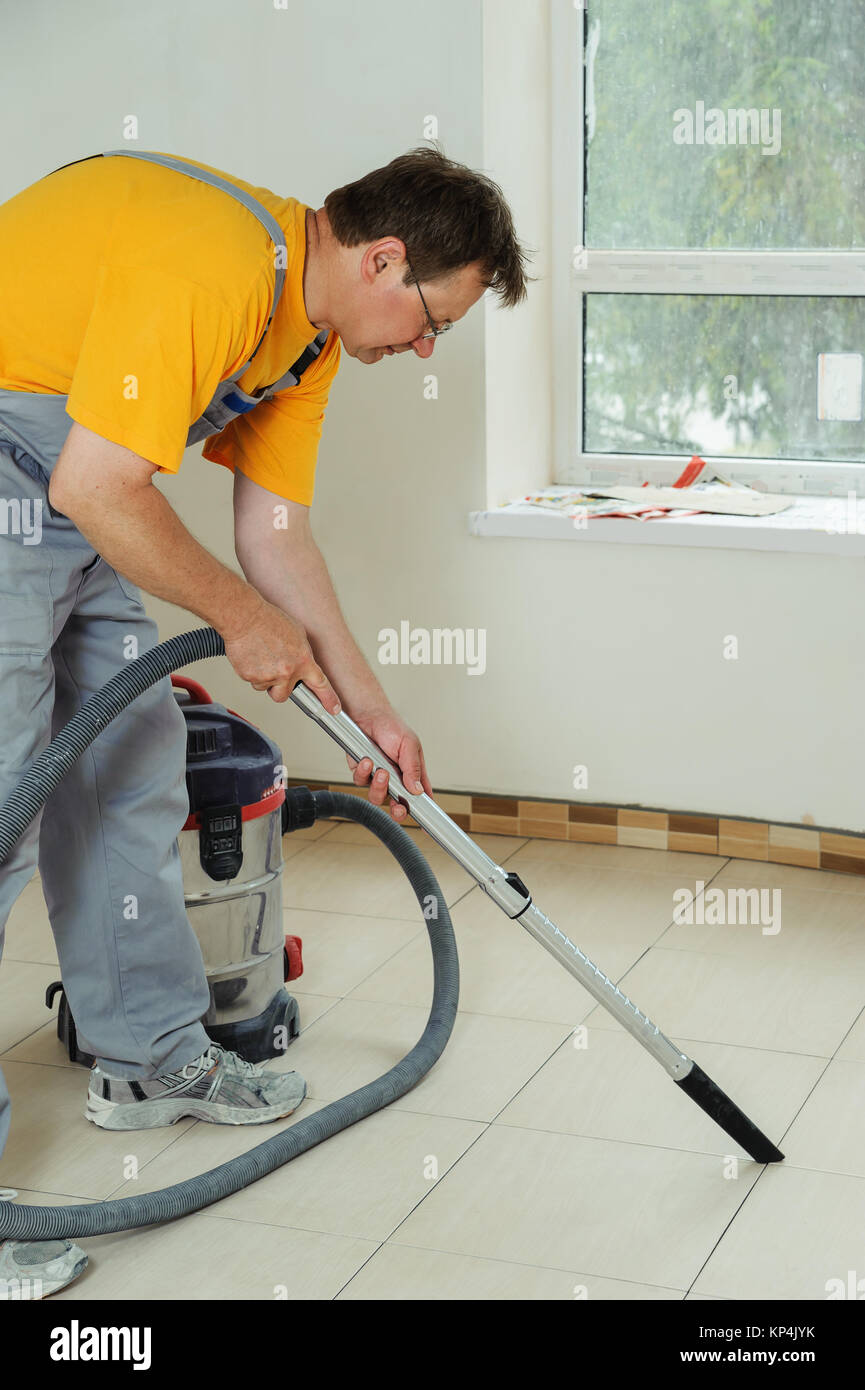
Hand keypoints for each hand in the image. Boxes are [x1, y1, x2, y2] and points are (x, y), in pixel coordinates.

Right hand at [220, 595, 341, 713]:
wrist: (245, 617)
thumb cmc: (269, 620)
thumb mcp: (297, 633)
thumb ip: (302, 654)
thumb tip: (301, 664)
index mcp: (303, 660)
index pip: (320, 684)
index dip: (328, 698)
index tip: (333, 709)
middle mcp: (287, 671)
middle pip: (284, 695)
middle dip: (279, 687)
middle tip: (273, 671)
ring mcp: (268, 676)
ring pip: (266, 688)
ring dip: (263, 678)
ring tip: (261, 656)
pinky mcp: (250, 677)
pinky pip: (252, 681)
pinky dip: (251, 672)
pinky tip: (252, 655)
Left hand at [346, 706, 432, 821]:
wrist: (368, 714)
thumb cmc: (392, 726)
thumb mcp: (409, 744)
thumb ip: (413, 768)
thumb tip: (417, 790)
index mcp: (413, 774)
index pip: (422, 798)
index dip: (424, 814)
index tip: (426, 828)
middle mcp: (396, 779)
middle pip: (398, 806)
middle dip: (398, 810)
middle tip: (398, 806)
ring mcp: (378, 777)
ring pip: (377, 797)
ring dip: (379, 787)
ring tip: (381, 771)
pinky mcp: (361, 772)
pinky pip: (361, 781)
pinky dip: (363, 772)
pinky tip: (367, 760)